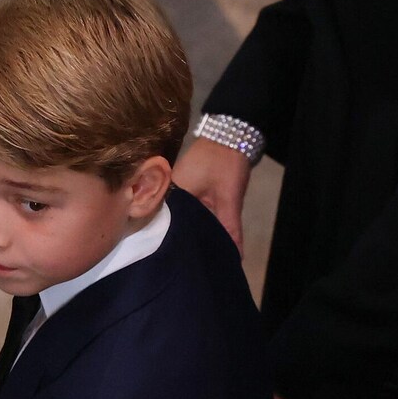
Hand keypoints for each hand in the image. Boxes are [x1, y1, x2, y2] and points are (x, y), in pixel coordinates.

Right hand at [172, 137, 250, 254]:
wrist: (233, 132)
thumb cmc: (225, 163)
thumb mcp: (229, 198)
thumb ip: (230, 229)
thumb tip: (235, 259)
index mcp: (169, 193)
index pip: (162, 226)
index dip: (171, 246)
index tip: (177, 264)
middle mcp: (167, 192)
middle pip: (171, 224)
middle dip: (183, 242)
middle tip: (190, 267)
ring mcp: (176, 188)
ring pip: (181, 217)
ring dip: (190, 232)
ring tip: (195, 258)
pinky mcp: (187, 187)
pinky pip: (187, 210)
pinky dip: (195, 221)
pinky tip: (201, 237)